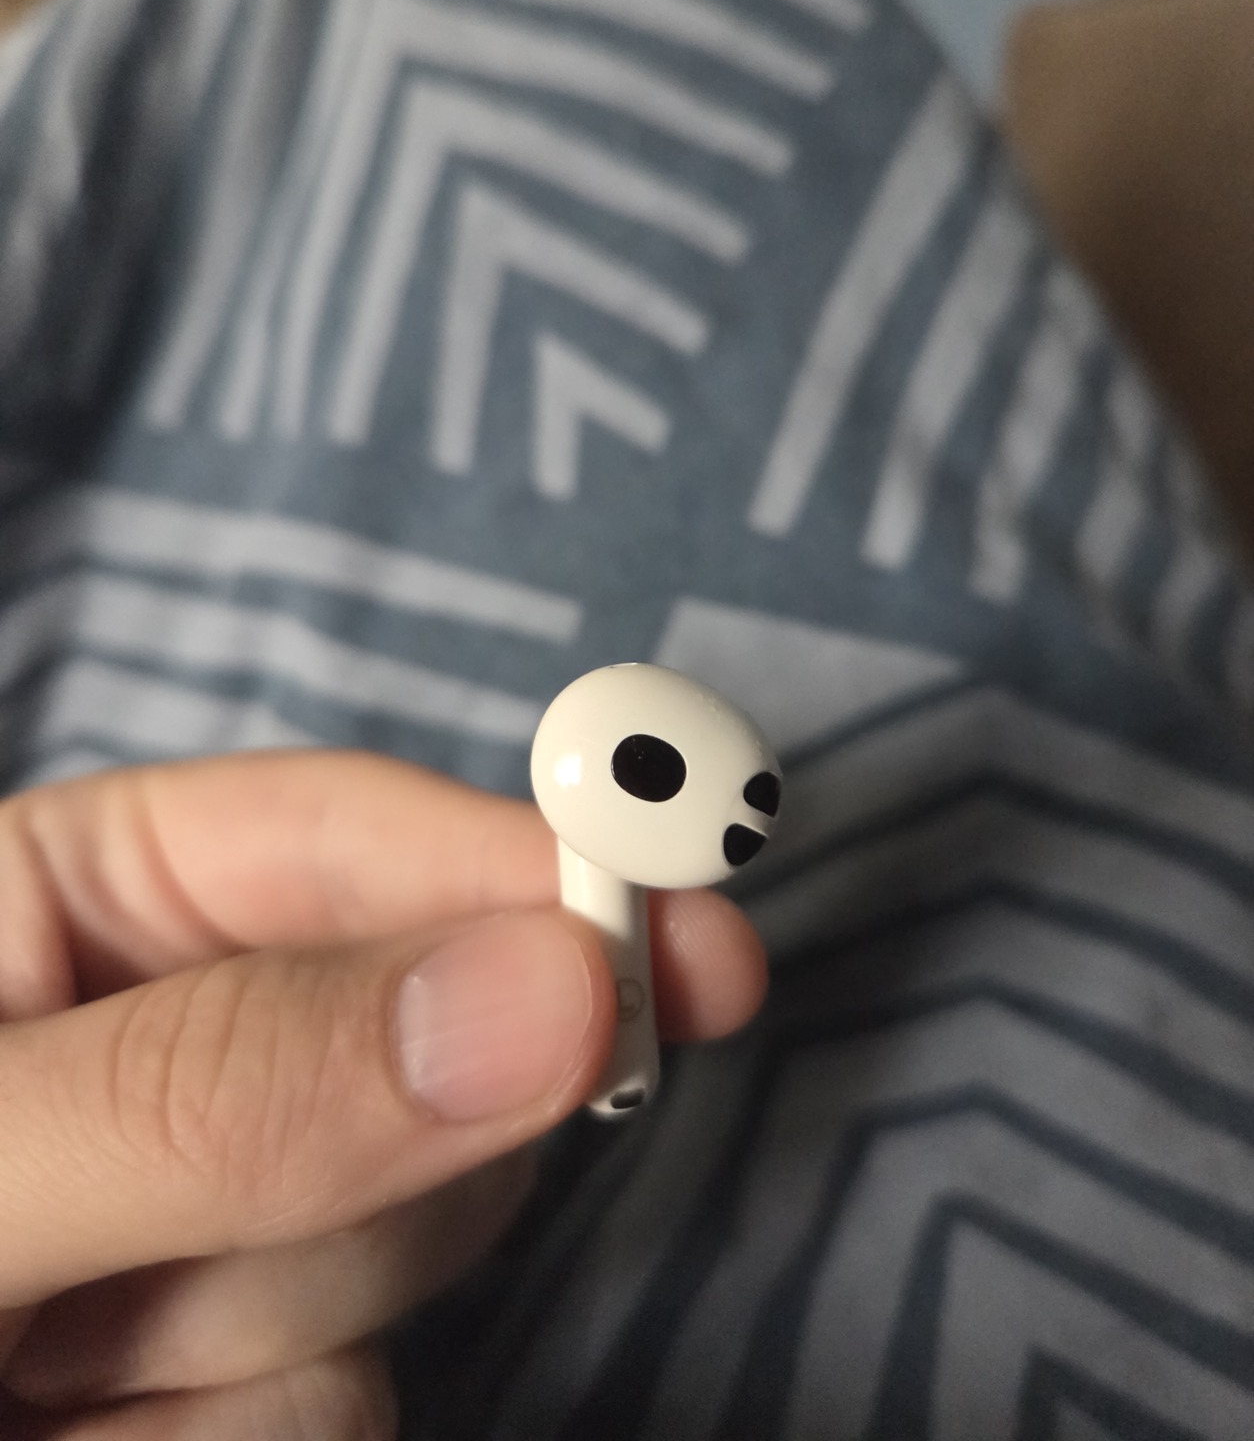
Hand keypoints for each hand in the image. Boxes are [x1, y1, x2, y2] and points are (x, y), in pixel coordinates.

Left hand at [0, 751, 766, 1438]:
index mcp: (79, 904)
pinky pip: (350, 1410)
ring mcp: (228, 1223)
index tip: (697, 943)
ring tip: (44, 1387)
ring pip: (408, 1259)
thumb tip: (551, 988)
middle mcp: (182, 1044)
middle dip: (354, 1165)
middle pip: (430, 1053)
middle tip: (146, 1282)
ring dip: (245, 1351)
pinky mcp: (243, 1384)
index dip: (534, 874)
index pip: (355, 839)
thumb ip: (228, 1079)